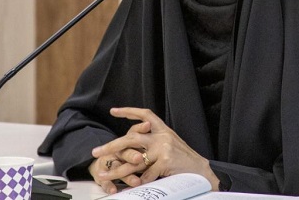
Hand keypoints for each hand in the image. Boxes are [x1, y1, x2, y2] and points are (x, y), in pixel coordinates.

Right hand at [88, 120, 150, 193]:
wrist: (102, 168)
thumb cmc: (125, 156)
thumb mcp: (134, 147)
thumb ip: (142, 138)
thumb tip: (150, 124)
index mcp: (126, 142)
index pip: (133, 132)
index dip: (140, 128)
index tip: (148, 125)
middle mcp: (117, 152)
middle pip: (124, 151)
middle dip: (131, 155)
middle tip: (139, 158)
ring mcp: (108, 164)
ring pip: (116, 168)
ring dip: (127, 175)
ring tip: (136, 182)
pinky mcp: (102, 177)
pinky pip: (106, 183)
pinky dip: (109, 186)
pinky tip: (114, 190)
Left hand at [91, 107, 220, 190]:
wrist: (202, 171)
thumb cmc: (184, 159)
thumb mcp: (171, 143)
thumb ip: (154, 140)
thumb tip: (133, 141)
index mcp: (163, 130)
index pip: (144, 115)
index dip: (129, 111)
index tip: (113, 111)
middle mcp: (161, 136)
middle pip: (130, 138)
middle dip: (111, 146)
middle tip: (96, 152)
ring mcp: (163, 149)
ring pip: (132, 160)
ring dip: (116, 170)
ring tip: (103, 175)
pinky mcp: (164, 162)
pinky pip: (145, 175)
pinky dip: (137, 182)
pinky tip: (130, 187)